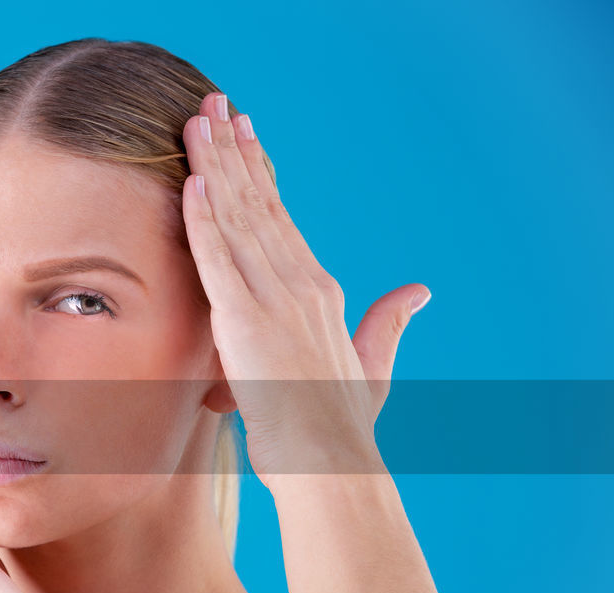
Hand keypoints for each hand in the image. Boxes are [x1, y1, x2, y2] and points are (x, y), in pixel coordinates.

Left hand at [181, 92, 429, 485]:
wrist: (331, 465)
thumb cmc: (342, 427)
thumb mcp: (371, 365)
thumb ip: (389, 324)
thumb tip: (421, 293)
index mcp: (319, 291)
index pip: (280, 217)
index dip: (258, 172)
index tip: (243, 134)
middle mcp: (300, 284)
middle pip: (258, 203)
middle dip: (233, 151)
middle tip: (214, 105)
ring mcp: (274, 300)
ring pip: (237, 219)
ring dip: (213, 167)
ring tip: (197, 122)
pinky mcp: (246, 322)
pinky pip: (219, 259)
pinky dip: (204, 219)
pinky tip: (192, 182)